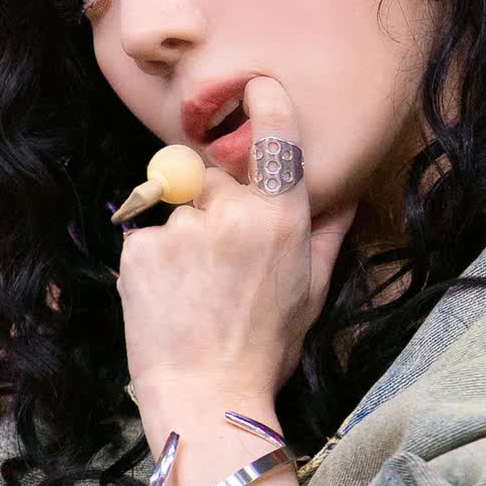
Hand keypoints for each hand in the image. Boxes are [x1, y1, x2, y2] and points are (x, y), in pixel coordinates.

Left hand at [115, 75, 355, 418]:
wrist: (206, 398)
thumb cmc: (264, 349)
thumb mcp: (311, 291)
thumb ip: (326, 232)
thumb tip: (345, 189)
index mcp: (282, 218)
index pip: (274, 136)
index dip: (264, 103)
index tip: (255, 87)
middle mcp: (233, 213)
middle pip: (214, 178)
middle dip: (214, 206)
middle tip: (220, 265)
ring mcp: (183, 228)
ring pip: (178, 210)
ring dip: (182, 239)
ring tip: (193, 292)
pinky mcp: (140, 247)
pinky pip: (146, 236)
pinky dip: (153, 261)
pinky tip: (168, 300)